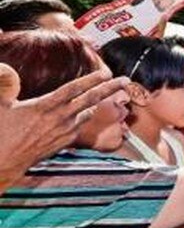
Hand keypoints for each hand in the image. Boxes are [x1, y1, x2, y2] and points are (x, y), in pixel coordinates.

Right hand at [0, 67, 127, 191]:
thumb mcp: (1, 105)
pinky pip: (80, 125)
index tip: (106, 72)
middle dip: (110, 88)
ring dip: (98, 102)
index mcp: (44, 107)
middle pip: (90, 100)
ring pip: (87, 113)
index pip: (73, 89)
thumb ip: (5, 84)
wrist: (5, 162)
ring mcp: (64, 131)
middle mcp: (59, 119)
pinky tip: (86, 111)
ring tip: (108, 92)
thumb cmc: (1, 132)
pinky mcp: (65, 141)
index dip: (91, 80)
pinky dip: (85, 116)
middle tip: (126, 80)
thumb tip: (4, 66)